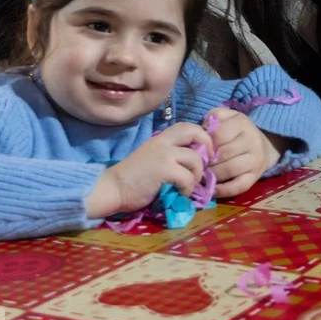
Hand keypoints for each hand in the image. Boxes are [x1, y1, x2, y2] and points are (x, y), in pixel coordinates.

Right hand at [87, 122, 213, 217]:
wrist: (112, 189)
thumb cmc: (132, 178)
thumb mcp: (153, 158)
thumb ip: (171, 155)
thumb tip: (196, 161)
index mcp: (160, 139)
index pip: (186, 126)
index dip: (201, 134)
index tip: (205, 150)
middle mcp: (163, 142)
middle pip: (194, 132)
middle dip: (207, 144)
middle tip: (208, 160)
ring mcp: (164, 155)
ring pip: (195, 159)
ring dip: (197, 175)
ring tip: (189, 185)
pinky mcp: (164, 170)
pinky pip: (188, 177)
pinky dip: (188, 188)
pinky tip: (181, 194)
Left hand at [206, 108, 280, 197]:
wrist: (263, 144)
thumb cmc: (236, 131)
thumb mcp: (226, 117)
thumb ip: (212, 119)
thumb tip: (200, 132)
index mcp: (242, 123)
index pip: (218, 135)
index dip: (205, 144)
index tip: (198, 149)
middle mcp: (252, 140)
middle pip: (222, 154)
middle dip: (206, 161)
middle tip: (197, 165)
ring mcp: (255, 159)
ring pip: (229, 170)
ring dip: (212, 174)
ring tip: (203, 175)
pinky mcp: (256, 176)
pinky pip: (238, 186)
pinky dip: (223, 190)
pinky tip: (213, 189)